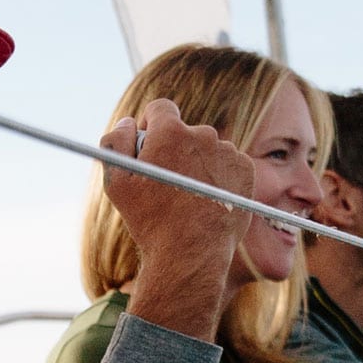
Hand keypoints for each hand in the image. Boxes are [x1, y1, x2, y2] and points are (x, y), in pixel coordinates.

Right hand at [106, 95, 252, 340]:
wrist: (191, 254)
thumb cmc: (150, 220)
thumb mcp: (116, 182)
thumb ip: (116, 142)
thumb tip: (128, 122)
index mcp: (171, 132)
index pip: (160, 108)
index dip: (152, 124)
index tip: (150, 143)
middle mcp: (203, 135)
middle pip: (185, 131)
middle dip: (175, 147)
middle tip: (168, 179)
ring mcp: (228, 152)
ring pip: (208, 148)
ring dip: (199, 162)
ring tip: (190, 195)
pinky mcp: (246, 169)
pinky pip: (229, 163)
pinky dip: (220, 175)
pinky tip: (209, 197)